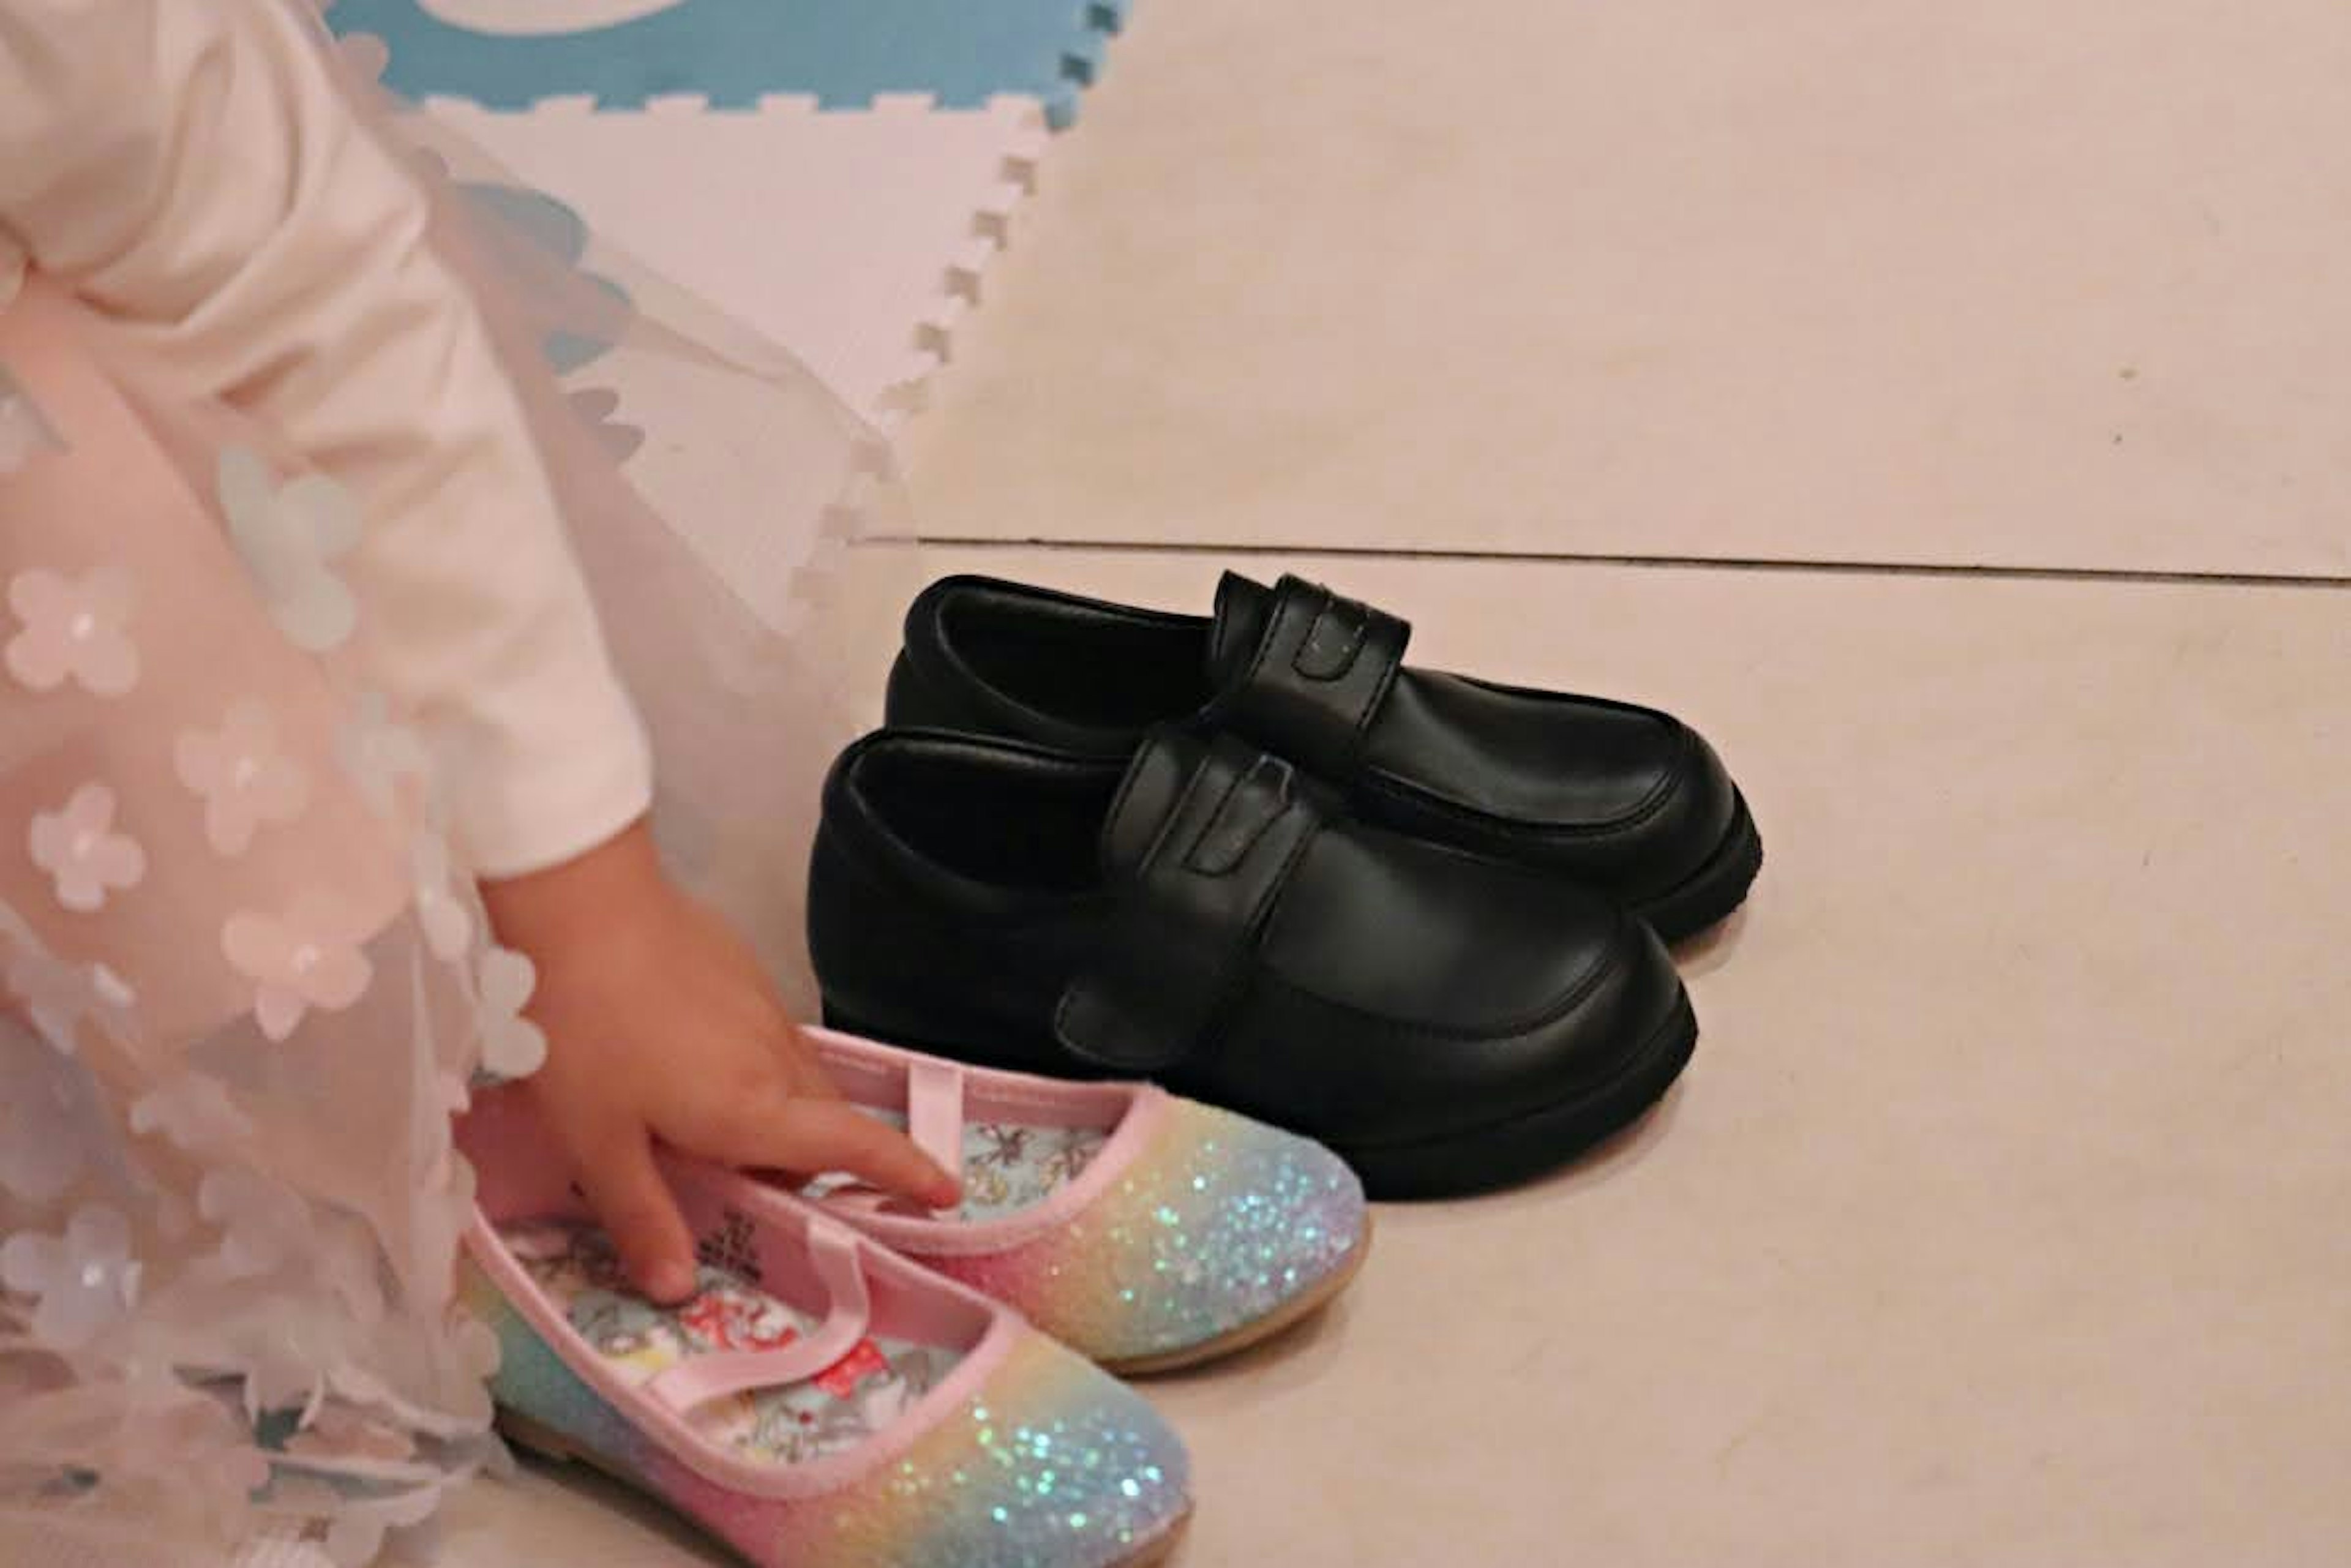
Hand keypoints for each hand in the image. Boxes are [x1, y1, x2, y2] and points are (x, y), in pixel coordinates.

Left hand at [480, 820, 957, 1301]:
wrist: (581, 903)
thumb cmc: (586, 1031)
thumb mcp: (596, 1141)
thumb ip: (642, 1216)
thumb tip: (678, 1291)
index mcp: (753, 1110)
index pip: (853, 1147)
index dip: (905, 1173)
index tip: (946, 1193)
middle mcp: (776, 1060)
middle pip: (825, 1121)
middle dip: (809, 1162)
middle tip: (743, 1184)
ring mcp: (764, 1009)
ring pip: (799, 1078)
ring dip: (780, 1116)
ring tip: (705, 1128)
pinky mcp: (742, 972)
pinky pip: (771, 1038)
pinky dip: (755, 1069)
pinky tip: (685, 1061)